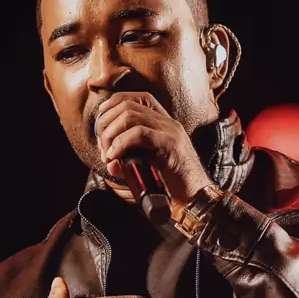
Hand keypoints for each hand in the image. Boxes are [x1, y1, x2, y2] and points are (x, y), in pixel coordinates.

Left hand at [94, 92, 211, 217]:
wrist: (197, 198)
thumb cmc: (173, 187)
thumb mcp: (147, 168)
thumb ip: (129, 162)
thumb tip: (110, 162)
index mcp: (164, 124)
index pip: (137, 98)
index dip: (114, 103)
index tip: (101, 120)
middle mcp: (168, 123)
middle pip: (128, 105)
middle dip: (106, 123)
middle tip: (102, 148)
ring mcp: (170, 132)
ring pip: (130, 116)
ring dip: (111, 135)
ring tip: (107, 154)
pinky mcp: (169, 145)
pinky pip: (138, 134)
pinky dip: (120, 144)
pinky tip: (114, 157)